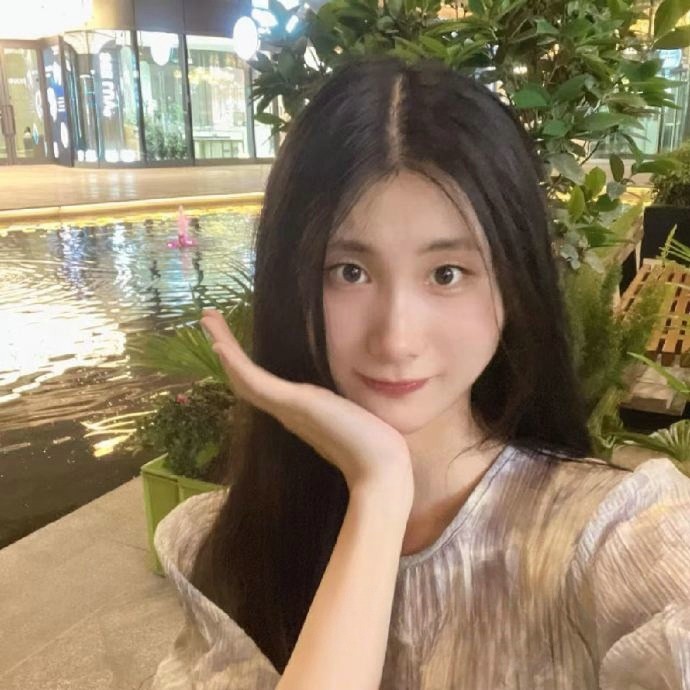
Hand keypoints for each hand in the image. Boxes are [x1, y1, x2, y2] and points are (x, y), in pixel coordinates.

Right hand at [200, 307, 413, 495]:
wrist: (380, 469)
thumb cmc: (374, 443)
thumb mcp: (353, 410)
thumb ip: (343, 401)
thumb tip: (348, 391)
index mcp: (297, 411)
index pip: (259, 383)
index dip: (240, 361)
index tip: (227, 338)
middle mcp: (285, 411)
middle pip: (243, 377)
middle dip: (225, 346)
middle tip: (207, 318)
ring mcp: (286, 409)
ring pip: (243, 375)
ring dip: (224, 344)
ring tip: (207, 317)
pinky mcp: (293, 405)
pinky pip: (256, 382)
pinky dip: (236, 363)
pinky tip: (220, 344)